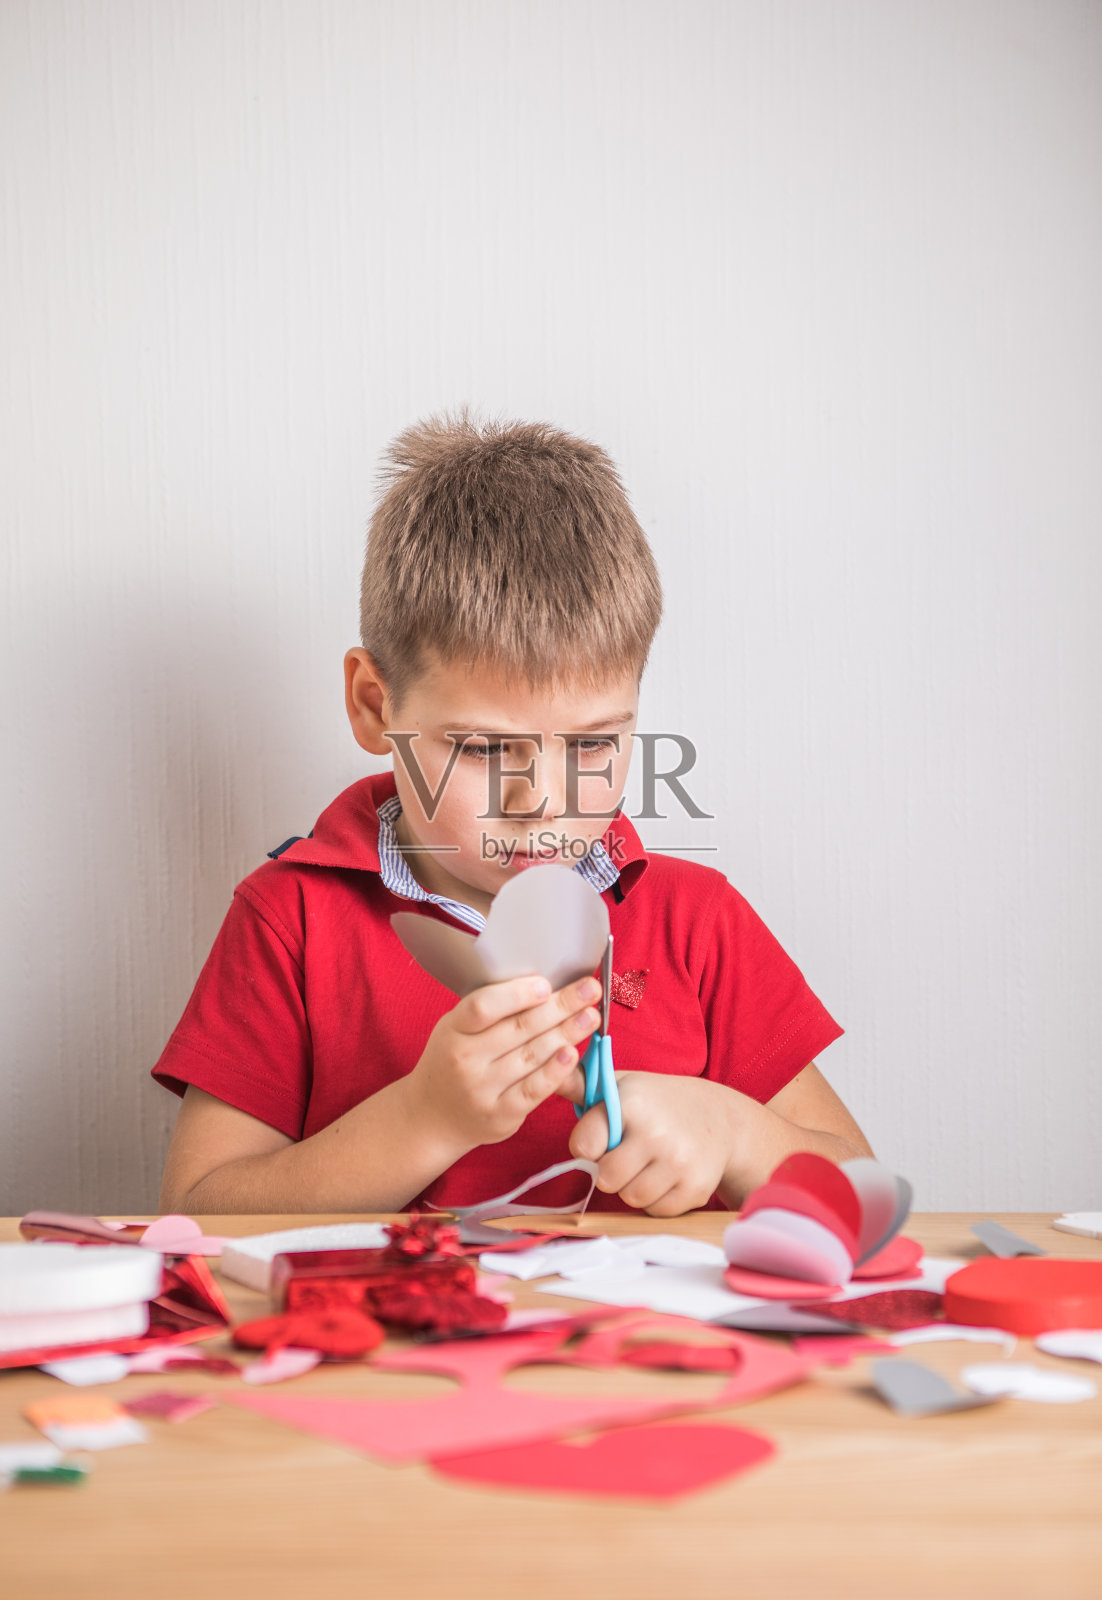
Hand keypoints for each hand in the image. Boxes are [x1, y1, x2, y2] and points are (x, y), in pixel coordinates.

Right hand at [406, 973, 602, 1154]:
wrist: (430, 1118)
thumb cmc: (451, 1062)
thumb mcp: (455, 1030)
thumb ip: (490, 1012)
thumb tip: (544, 986)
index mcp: (453, 1030)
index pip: (483, 1007)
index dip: (517, 994)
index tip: (547, 984)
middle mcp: (464, 1059)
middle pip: (519, 1028)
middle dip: (560, 1006)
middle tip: (589, 990)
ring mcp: (482, 1090)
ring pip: (532, 1056)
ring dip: (567, 1033)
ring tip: (590, 1017)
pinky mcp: (500, 1116)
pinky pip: (534, 1090)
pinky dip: (556, 1071)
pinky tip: (573, 1053)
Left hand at [566, 1071, 738, 1215]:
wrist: (722, 1118)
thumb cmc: (659, 1102)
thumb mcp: (624, 1085)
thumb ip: (583, 1085)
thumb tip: (550, 1074)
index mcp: (632, 1103)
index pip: (583, 1145)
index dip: (588, 1145)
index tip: (601, 1138)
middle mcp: (656, 1133)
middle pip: (607, 1179)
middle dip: (612, 1170)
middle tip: (628, 1153)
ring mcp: (679, 1163)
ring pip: (631, 1198)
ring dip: (634, 1186)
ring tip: (648, 1164)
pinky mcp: (697, 1188)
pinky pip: (657, 1211)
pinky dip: (657, 1199)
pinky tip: (667, 1176)